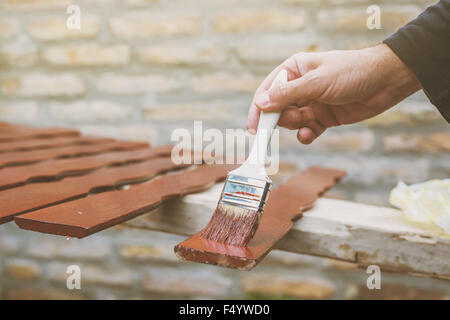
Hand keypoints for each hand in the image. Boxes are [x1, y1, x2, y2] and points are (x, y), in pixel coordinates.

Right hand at [246, 44, 420, 143]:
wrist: (386, 82)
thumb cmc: (352, 72)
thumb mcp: (316, 82)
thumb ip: (287, 94)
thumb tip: (260, 103)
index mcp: (294, 70)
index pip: (268, 90)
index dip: (258, 108)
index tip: (253, 127)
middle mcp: (300, 87)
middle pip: (277, 108)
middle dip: (280, 118)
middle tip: (290, 122)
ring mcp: (312, 103)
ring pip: (291, 120)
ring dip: (295, 125)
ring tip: (308, 122)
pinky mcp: (323, 117)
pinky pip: (307, 130)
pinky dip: (306, 135)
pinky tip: (309, 134)